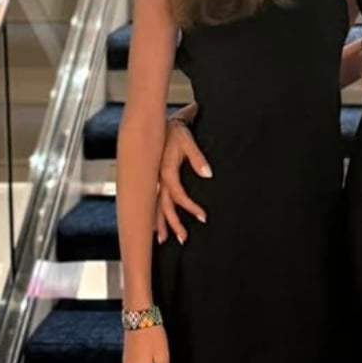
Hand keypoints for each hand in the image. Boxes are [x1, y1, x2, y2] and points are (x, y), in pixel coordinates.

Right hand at [156, 120, 211, 244]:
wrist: (161, 122)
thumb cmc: (176, 130)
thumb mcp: (188, 141)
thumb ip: (198, 158)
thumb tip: (208, 174)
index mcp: (166, 171)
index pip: (178, 196)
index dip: (190, 207)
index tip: (203, 217)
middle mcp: (158, 179)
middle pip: (163, 207)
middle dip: (172, 224)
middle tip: (184, 239)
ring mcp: (154, 180)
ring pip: (155, 206)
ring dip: (160, 223)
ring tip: (164, 240)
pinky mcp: (154, 180)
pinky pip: (153, 201)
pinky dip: (154, 214)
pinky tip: (155, 224)